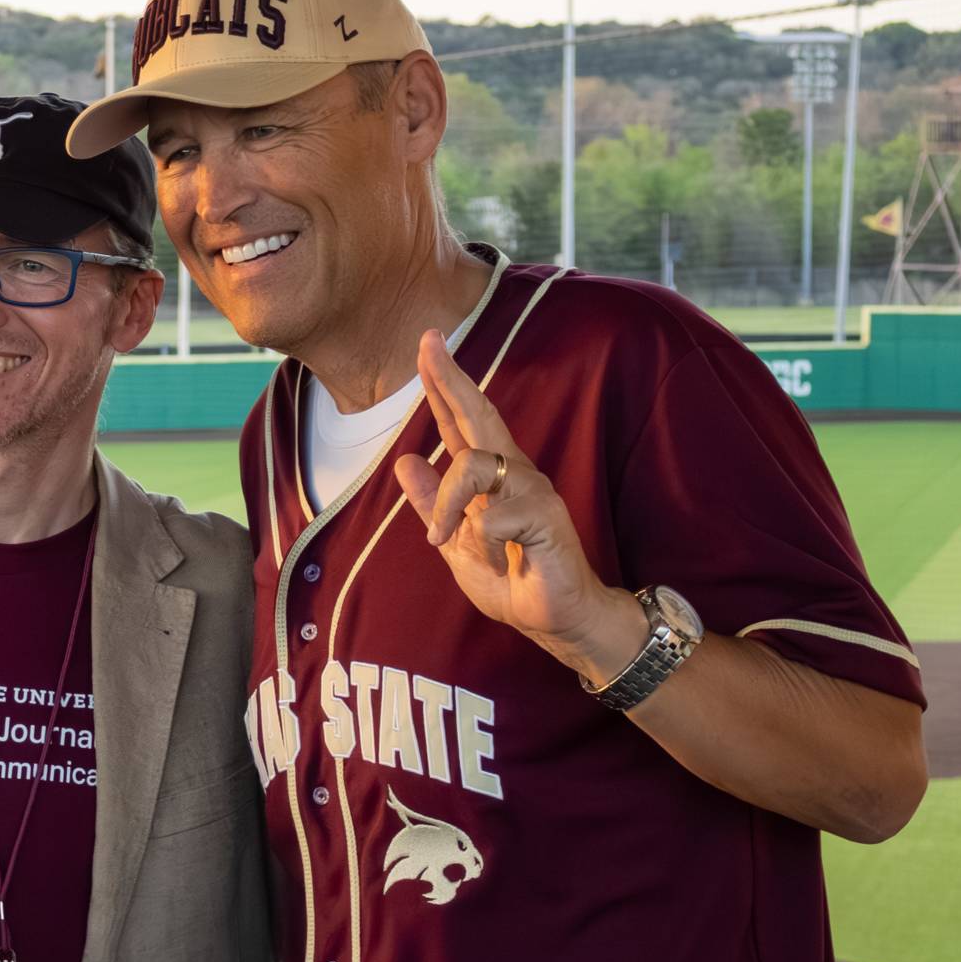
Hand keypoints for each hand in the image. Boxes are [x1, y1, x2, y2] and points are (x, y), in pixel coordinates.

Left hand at [392, 331, 648, 681]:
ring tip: (442, 538)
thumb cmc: (511, 580)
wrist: (554, 620)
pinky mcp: (545, 517)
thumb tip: (406, 461)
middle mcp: (514, 473)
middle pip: (479, 414)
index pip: (461, 423)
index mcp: (491, 478)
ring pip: (474, 465)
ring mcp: (532, 491)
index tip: (428, 343)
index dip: (443, 385)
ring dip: (449, 504)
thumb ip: (434, 504)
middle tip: (429, 342)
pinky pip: (493, 516)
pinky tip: (498, 556)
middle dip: (451, 378)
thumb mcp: (457, 542)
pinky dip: (481, 539)